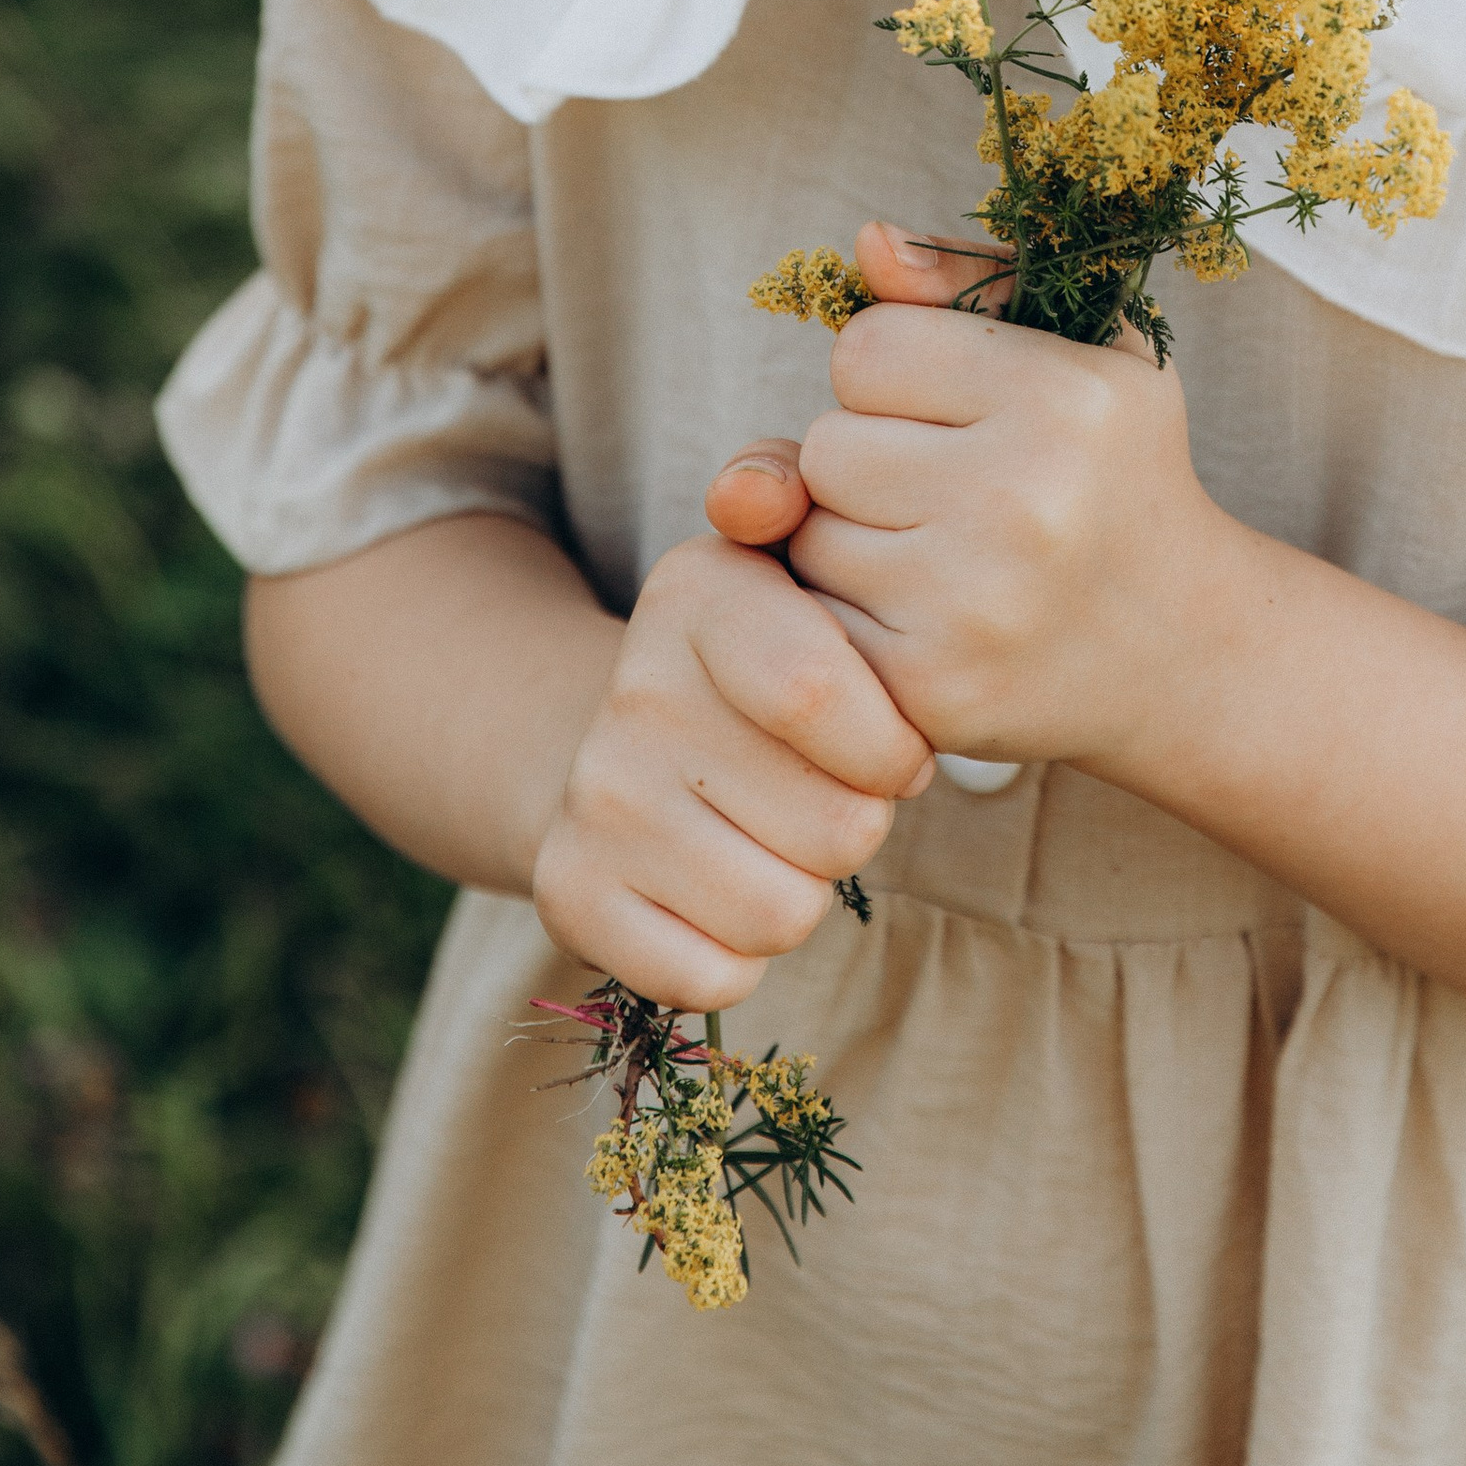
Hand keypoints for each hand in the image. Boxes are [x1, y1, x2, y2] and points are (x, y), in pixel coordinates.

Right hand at [530, 530, 933, 1011]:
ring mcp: (593, 797)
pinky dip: (738, 956)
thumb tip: (754, 497)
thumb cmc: (760, 660)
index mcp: (698, 591)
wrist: (611, 745)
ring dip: (807, 891)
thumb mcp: (787, 559)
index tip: (897, 748)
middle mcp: (633, 692)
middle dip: (861, 823)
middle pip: (835, 824)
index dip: (892, 746)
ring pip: (783, 911)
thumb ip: (794, 489)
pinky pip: (713, 976)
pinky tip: (722, 892)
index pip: (820, 693)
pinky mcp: (568, 892)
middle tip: (830, 793)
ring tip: (779, 837)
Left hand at [776, 221, 1236, 771]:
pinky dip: (849, 615)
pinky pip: (814, 617)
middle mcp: (1021, 500)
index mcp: (1064, 399)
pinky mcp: (929, 688)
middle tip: (953, 492)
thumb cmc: (1118, 476)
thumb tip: (865, 242)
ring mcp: (972, 604)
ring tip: (944, 553)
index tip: (958, 415)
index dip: (897, 377)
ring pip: (811, 534)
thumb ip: (967, 282)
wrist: (1184, 651)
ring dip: (852, 539)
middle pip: (826, 444)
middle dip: (870, 459)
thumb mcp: (1086, 353)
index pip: (865, 348)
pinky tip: (924, 614)